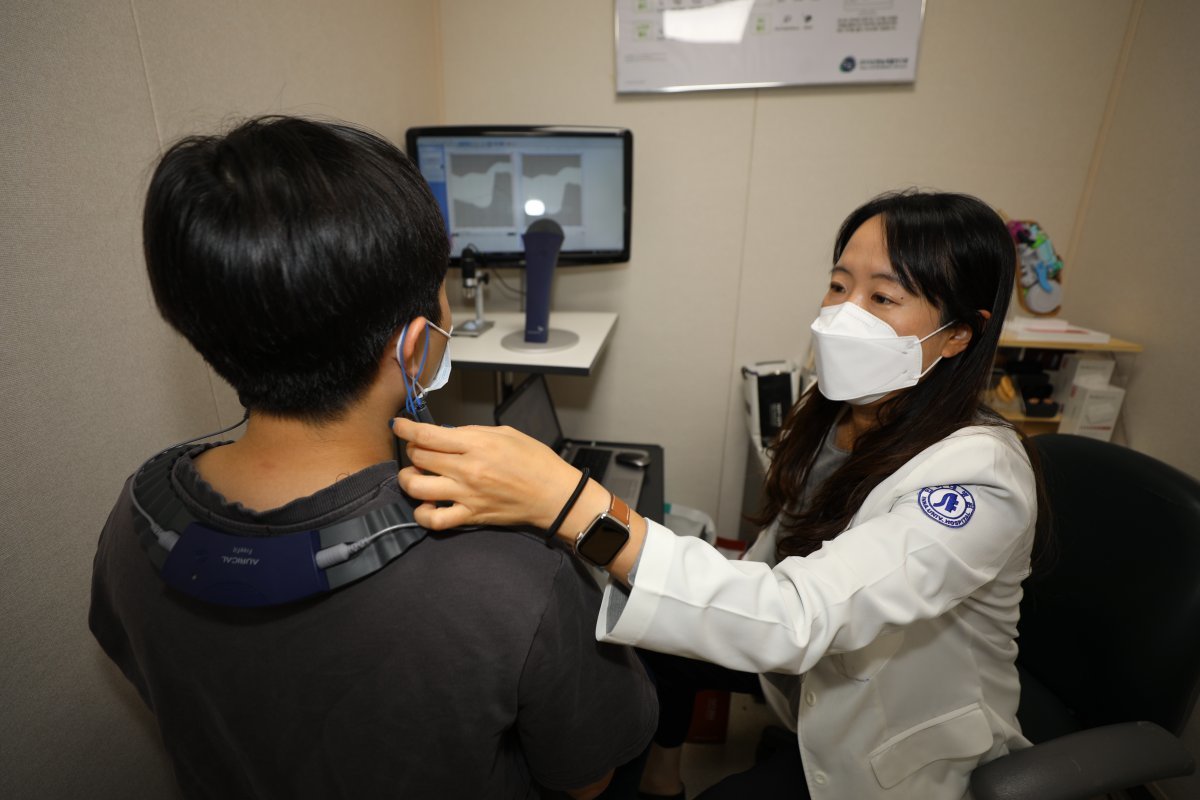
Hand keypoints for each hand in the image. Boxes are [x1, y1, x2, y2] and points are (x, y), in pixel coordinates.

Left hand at [391, 418, 582, 530]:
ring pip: (417, 488)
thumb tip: (446, 434)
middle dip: (412, 450)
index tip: (399, 425)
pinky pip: (434, 520)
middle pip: (418, 458)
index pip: (427, 435)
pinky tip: (426, 506)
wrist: (553, 494)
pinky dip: (423, 514)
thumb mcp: (505, 433)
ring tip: (415, 476)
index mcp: (477, 444)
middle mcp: (467, 469)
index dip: (406, 428)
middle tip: (418, 449)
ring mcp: (466, 494)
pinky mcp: (470, 515)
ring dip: (408, 480)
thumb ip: (472, 432)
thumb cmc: (535, 461)